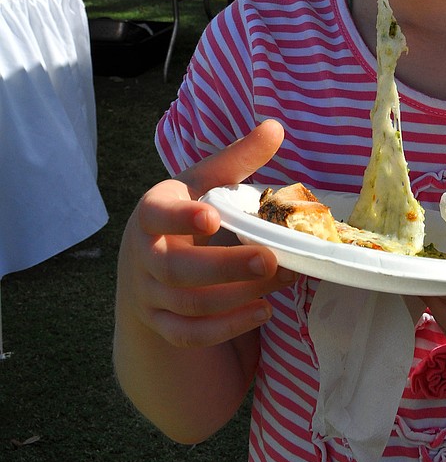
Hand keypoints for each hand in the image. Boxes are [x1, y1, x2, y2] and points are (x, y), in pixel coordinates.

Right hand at [118, 120, 290, 349]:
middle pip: (178, 269)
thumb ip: (238, 158)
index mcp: (153, 212)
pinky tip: (264, 310)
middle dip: (226, 267)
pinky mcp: (162, 322)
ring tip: (283, 278)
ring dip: (239, 294)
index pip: (159, 215)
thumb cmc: (186, 208)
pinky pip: (191, 334)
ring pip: (190, 303)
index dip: (181, 218)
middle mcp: (144, 255)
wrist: (147, 258)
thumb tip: (276, 127)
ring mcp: (150, 294)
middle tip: (271, 258)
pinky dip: (227, 327)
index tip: (213, 218)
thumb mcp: (204, 180)